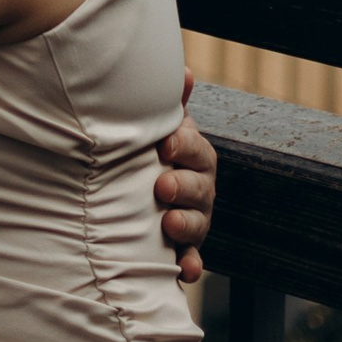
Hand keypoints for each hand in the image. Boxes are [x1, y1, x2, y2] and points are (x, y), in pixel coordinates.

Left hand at [155, 82, 214, 287]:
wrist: (140, 197)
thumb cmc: (151, 155)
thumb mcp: (159, 128)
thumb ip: (168, 106)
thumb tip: (183, 71)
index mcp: (194, 157)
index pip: (197, 149)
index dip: (184, 146)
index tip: (165, 144)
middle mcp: (200, 189)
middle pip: (200, 188)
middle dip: (183, 186)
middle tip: (161, 186)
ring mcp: (194, 220)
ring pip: (198, 224)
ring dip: (186, 224)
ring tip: (169, 224)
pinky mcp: (185, 251)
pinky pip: (192, 261)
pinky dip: (190, 266)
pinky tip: (185, 270)